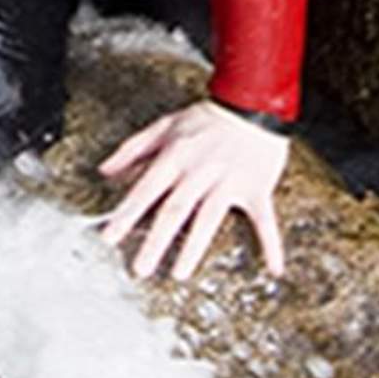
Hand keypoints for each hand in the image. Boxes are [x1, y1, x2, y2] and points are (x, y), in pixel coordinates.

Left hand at [98, 99, 287, 280]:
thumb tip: (105, 171)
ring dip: (193, 248)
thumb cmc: (205, 118)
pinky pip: (265, 220)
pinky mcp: (256, 188)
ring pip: (208, 219)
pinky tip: (273, 268)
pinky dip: (271, 243)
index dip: (127, 213)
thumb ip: (133, 149)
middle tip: (140, 269)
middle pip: (174, 210)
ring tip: (179, 274)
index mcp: (175, 155)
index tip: (111, 236)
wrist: (250, 103)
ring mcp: (229, 181)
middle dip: (155, 241)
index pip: (146, 189)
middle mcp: (199, 171)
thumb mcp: (164, 125)